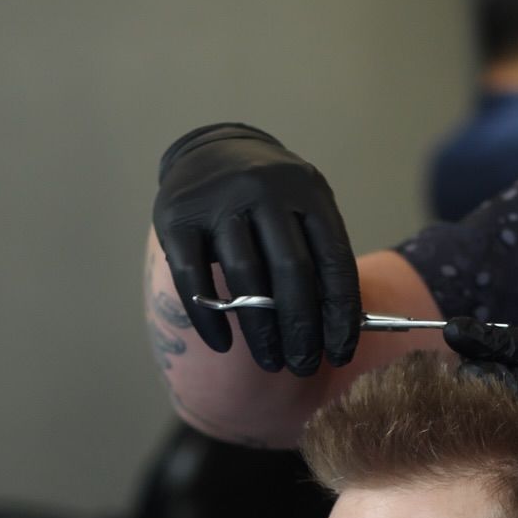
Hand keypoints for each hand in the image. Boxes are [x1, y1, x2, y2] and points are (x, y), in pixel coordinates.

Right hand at [153, 123, 360, 376]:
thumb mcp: (303, 208)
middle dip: (302, 330)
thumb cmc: (268, 198)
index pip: (333, 261)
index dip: (341, 314)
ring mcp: (217, 201)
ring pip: (244, 280)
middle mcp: (264, 190)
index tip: (340, 353)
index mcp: (307, 190)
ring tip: (271, 362)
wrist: (208, 150)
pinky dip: (210, 318)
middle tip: (304, 366)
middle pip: (291, 273)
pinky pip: (193, 279)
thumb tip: (336, 329)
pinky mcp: (176, 218)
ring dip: (261, 332)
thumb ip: (318, 255)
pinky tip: (224, 345)